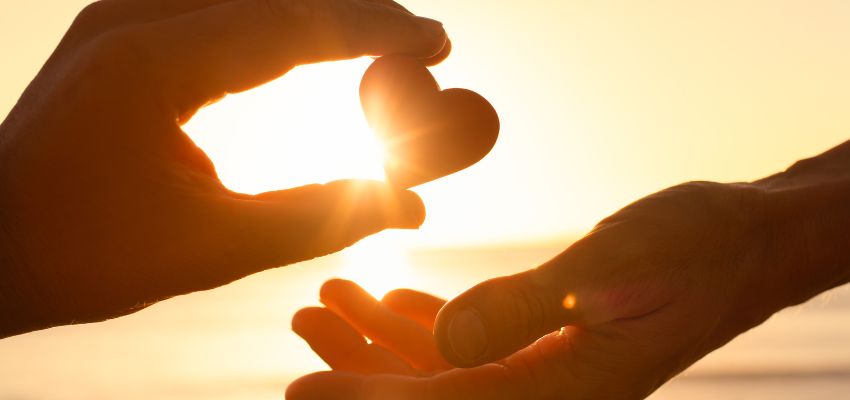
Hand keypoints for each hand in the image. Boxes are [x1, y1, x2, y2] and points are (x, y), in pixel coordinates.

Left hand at [0, 0, 447, 337]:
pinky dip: (279, 17)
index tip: (436, 40)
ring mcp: (122, 13)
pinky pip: (218, 4)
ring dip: (320, 10)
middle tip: (422, 39)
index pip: (293, 25)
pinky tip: (311, 38)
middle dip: (358, 11)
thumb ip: (317, 219)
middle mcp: (134, 17)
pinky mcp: (120, 28)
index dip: (375, 30)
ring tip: (381, 37)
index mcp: (154, 63)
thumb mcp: (210, 248)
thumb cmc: (82, 253)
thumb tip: (409, 205)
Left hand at [287, 182, 818, 398]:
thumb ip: (524, 309)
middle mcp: (549, 396)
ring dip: (379, 339)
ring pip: (443, 371)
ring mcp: (546, 373)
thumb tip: (446, 343)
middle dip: (358, 367)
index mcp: (565, 395)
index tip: (301, 388)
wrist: (738, 244)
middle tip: (300, 323)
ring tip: (327, 299)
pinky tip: (388, 302)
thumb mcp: (607, 272)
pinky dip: (423, 326)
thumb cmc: (688, 251)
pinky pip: (471, 349)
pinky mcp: (545, 345)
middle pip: (431, 396)